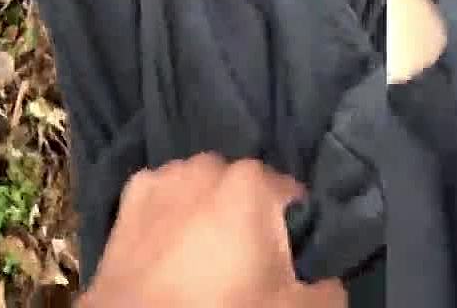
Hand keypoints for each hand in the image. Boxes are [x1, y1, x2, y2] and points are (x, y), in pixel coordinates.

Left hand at [78, 153, 345, 306]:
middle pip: (243, 188)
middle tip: (247, 260)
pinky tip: (170, 246)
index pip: (291, 195)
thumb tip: (328, 281)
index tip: (288, 258)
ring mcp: (163, 177)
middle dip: (248, 215)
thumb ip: (328, 291)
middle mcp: (207, 166)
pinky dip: (171, 214)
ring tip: (206, 254)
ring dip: (208, 209)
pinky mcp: (128, 198)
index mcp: (252, 182)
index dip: (295, 227)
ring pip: (200, 187)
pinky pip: (165, 198)